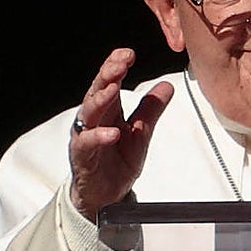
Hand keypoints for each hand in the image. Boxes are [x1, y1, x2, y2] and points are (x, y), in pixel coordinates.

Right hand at [69, 48, 173, 221]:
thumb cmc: (117, 162)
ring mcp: (85, 137)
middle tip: (120, 62)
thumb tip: (167, 85)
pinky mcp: (83, 157)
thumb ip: (151, 109)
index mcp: (108, 110)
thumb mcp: (141, 133)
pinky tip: (112, 132)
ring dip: (100, 100)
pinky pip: (88, 144)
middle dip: (108, 75)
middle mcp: (94, 119)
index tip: (128, 53)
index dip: (117, 66)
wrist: (106, 196)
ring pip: (89, 113)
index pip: (110, 82)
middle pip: (97, 91)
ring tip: (113, 89)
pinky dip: (99, 136)